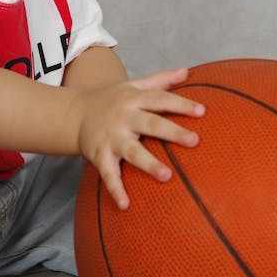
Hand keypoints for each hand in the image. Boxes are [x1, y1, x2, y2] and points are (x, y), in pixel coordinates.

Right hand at [74, 67, 203, 209]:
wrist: (74, 113)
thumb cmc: (112, 100)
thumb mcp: (133, 85)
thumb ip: (160, 80)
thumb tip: (188, 70)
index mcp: (133, 99)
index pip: (160, 99)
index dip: (181, 104)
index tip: (202, 111)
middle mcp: (123, 117)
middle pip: (150, 124)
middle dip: (171, 132)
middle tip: (194, 141)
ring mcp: (111, 138)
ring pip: (131, 152)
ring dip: (148, 164)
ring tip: (167, 176)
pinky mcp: (99, 156)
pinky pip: (108, 174)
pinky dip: (116, 190)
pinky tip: (126, 205)